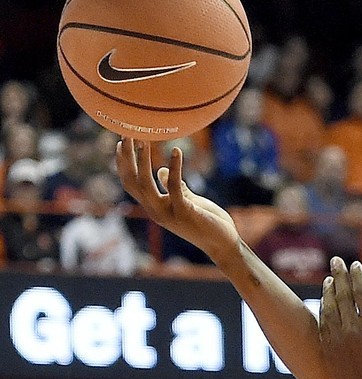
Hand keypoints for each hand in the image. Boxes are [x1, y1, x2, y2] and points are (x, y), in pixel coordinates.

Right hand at [115, 139, 239, 263]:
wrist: (222, 243)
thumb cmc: (206, 221)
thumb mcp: (187, 200)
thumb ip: (174, 187)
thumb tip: (161, 171)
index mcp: (154, 207)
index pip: (131, 184)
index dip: (123, 164)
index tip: (121, 142)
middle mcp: (156, 211)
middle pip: (133, 182)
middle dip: (127, 158)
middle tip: (127, 135)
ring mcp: (168, 213)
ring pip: (146, 184)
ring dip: (143, 161)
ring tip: (144, 141)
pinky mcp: (184, 212)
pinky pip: (175, 186)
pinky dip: (175, 167)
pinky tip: (177, 150)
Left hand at [319, 257, 361, 378]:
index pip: (361, 292)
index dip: (356, 276)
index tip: (355, 266)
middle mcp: (351, 329)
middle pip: (342, 294)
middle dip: (339, 275)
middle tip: (336, 262)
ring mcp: (336, 339)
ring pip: (329, 307)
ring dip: (329, 290)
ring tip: (329, 280)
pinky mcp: (328, 350)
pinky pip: (323, 323)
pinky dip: (323, 309)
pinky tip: (325, 302)